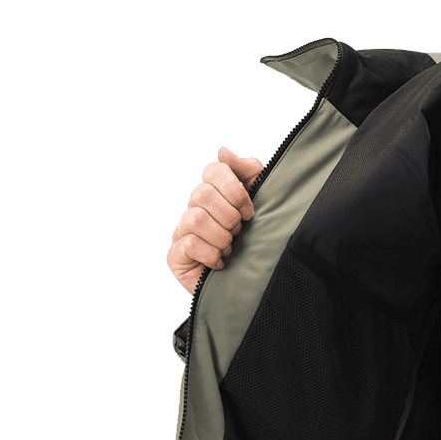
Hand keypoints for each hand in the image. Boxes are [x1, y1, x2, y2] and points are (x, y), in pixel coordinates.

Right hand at [166, 148, 262, 293]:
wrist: (251, 287)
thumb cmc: (258, 243)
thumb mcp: (264, 206)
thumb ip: (250, 174)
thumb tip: (223, 152)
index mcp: (215, 193)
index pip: (214, 170)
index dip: (234, 190)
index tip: (250, 211)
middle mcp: (195, 208)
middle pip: (203, 194)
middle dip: (229, 217)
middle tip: (240, 232)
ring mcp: (183, 231)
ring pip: (196, 219)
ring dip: (221, 237)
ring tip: (231, 249)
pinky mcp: (176, 254)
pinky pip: (189, 243)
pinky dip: (211, 254)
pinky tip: (220, 263)